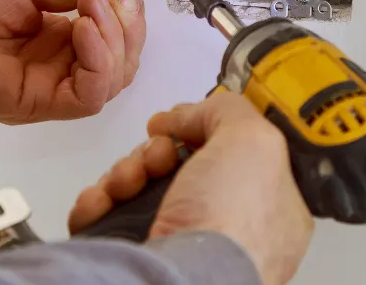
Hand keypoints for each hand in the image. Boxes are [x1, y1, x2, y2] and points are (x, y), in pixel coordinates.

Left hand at [0, 0, 145, 123]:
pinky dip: (98, 62)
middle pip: (122, 61)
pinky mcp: (37, 103)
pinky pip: (87, 96)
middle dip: (130, 25)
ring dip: (116, 39)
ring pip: (112, 80)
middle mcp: (59, 63)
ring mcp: (50, 85)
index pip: (114, 35)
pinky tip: (85, 30)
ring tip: (93, 4)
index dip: (127, 12)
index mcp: (58, 34)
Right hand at [69, 92, 312, 284]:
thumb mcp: (253, 141)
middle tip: (157, 155)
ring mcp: (178, 244)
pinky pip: (109, 214)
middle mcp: (223, 226)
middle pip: (178, 164)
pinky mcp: (136, 255)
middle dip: (155, 150)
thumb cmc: (231, 220)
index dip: (203, 130)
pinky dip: (99, 201)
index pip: (232, 153)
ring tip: (126, 182)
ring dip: (124, 171)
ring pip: (140, 186)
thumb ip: (228, 111)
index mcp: (267, 205)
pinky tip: (101, 201)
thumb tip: (187, 113)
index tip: (182, 120)